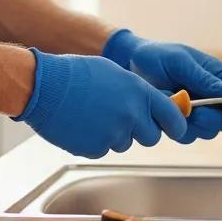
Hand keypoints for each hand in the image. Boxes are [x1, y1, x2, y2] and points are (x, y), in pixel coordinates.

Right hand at [13, 48, 186, 158]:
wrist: (44, 86)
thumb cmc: (75, 73)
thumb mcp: (114, 72)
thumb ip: (135, 91)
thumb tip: (147, 104)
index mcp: (139, 93)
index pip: (173, 117)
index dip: (177, 125)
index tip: (177, 128)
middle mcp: (131, 115)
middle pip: (152, 137)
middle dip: (142, 130)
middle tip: (124, 118)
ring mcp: (113, 134)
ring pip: (125, 142)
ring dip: (115, 133)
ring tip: (94, 114)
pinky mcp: (95, 149)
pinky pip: (103, 149)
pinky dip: (95, 140)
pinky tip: (82, 123)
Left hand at [102, 29, 221, 143]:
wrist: (128, 65)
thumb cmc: (156, 56)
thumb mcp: (180, 61)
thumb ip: (203, 78)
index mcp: (216, 75)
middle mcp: (210, 95)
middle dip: (213, 119)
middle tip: (197, 112)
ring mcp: (196, 110)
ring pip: (207, 130)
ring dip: (194, 125)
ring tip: (177, 108)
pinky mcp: (179, 121)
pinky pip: (187, 135)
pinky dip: (177, 128)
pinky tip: (166, 112)